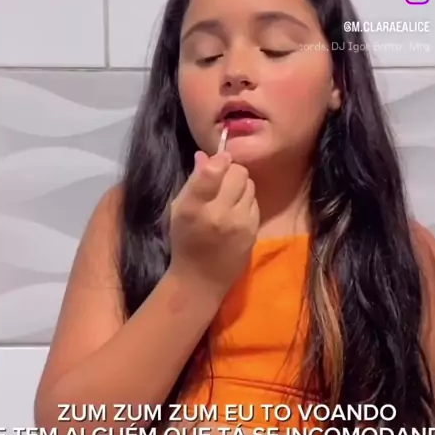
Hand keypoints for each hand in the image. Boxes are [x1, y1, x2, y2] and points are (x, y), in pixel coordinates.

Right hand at [170, 150, 258, 292]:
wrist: (201, 278)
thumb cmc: (185, 241)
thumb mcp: (179, 210)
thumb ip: (194, 182)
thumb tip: (205, 155)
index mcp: (193, 208)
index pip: (211, 172)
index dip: (218, 159)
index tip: (218, 160)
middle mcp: (219, 214)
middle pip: (238, 172)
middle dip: (231, 171)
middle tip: (222, 181)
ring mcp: (240, 224)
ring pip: (250, 185)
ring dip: (240, 186)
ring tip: (227, 199)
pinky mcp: (253, 231)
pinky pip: (255, 202)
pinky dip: (246, 202)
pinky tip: (235, 213)